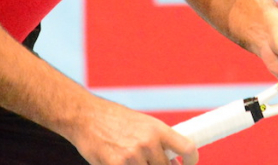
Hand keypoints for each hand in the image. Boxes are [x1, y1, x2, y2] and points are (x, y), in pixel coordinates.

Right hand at [69, 96, 198, 164]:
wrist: (86, 116)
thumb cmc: (114, 120)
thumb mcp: (142, 123)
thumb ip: (157, 141)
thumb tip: (172, 161)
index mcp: (157, 129)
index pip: (187, 148)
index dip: (192, 161)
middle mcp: (148, 142)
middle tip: (149, 162)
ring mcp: (132, 156)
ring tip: (131, 159)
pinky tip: (119, 162)